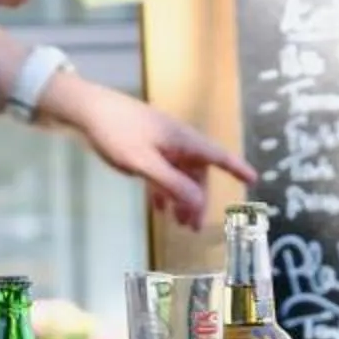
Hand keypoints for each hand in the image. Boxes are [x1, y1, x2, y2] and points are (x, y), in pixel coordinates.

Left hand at [59, 80, 255, 229]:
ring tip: (178, 224)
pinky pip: (163, 172)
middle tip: (192, 228)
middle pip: (197, 173)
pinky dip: (164, 190)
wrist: (85, 110)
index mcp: (183, 140)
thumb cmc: (116, 133)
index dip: (237, 168)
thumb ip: (171, 183)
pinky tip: (159, 208)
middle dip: (198, 200)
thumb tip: (198, 203)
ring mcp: (161, 143)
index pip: (218, 156)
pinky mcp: (145, 147)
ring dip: (181, 198)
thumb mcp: (142, 163)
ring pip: (180, 175)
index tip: (253, 180)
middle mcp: (177, 141)